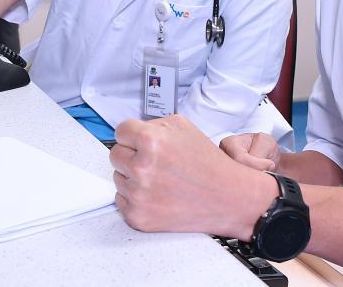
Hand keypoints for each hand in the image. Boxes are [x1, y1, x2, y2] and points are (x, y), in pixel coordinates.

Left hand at [109, 115, 277, 240]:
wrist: (227, 197)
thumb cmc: (207, 163)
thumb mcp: (183, 126)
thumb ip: (153, 125)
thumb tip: (132, 131)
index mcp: (151, 141)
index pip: (120, 131)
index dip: (132, 135)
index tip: (139, 141)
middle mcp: (141, 168)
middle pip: (115, 154)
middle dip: (131, 155)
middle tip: (153, 161)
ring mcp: (138, 194)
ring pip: (118, 177)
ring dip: (133, 177)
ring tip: (161, 179)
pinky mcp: (138, 216)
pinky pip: (121, 199)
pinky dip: (135, 197)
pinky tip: (158, 194)